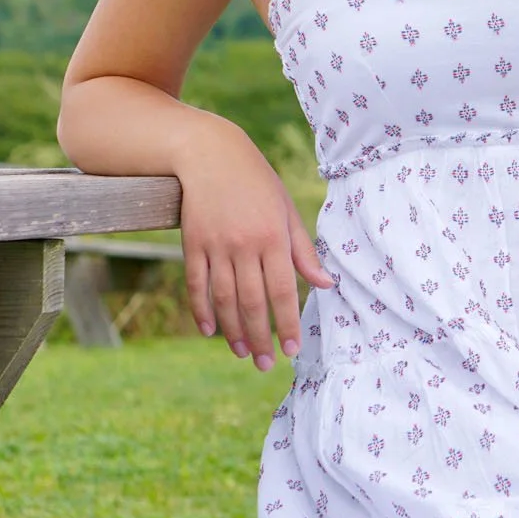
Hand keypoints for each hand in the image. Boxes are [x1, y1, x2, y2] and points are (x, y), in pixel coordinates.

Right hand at [175, 116, 333, 369]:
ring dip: (233, 331)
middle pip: (253, 302)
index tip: (292, 349)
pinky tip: (210, 330)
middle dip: (261, 338)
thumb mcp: (286, 210)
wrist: (210, 154)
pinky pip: (197, 284)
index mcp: (274, 236)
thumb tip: (325, 284)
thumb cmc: (257, 181)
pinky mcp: (192, 243)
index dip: (288, 323)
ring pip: (225, 299)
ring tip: (243, 353)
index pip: (284, 290)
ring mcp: (216, 245)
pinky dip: (202, 310)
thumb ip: (303, 250)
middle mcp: (245, 244)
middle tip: (267, 364)